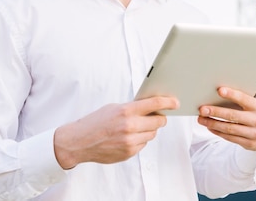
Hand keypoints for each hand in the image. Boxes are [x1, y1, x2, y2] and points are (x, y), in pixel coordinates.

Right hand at [54, 96, 178, 168]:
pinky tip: (128, 136)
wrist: (79, 142)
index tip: (175, 102)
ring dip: (148, 129)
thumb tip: (151, 106)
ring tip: (135, 127)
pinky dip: (140, 139)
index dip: (168, 102)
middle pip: (159, 121)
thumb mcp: (114, 108)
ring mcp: (130, 141)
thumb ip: (132, 107)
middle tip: (156, 115)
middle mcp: (130, 126)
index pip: (155, 104)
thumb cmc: (95, 122)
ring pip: (152, 133)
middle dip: (160, 118)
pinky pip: (143, 144)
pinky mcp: (129, 152)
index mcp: (126, 111)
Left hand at [197, 87, 255, 151]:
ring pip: (229, 129)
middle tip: (202, 109)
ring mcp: (254, 134)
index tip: (219, 90)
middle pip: (233, 116)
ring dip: (213, 124)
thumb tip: (221, 97)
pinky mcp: (249, 144)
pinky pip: (230, 138)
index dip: (232, 95)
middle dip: (216, 112)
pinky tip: (210, 127)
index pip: (244, 99)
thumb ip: (245, 102)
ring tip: (201, 119)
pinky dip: (218, 132)